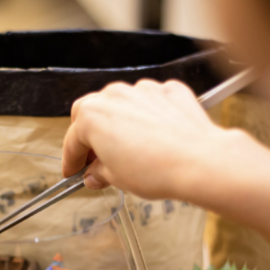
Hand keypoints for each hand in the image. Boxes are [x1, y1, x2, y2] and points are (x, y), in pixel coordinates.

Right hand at [62, 79, 229, 199]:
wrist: (199, 161)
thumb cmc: (157, 169)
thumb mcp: (117, 178)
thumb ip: (100, 173)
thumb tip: (96, 174)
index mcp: (92, 116)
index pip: (72, 141)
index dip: (71, 160)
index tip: (73, 170)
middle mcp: (114, 96)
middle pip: (91, 113)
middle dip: (90, 134)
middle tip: (96, 158)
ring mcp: (143, 90)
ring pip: (121, 104)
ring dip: (120, 123)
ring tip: (128, 149)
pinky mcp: (168, 92)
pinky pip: (150, 102)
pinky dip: (148, 116)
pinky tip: (154, 136)